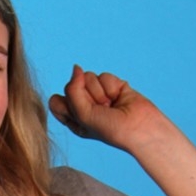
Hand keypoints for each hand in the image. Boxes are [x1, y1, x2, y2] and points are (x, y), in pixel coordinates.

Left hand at [48, 65, 163, 152]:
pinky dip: (111, 87)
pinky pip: (104, 76)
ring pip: (87, 77)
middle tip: (99, 110)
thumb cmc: (110, 128)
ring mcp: (98, 95)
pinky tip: (119, 98)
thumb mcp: (82, 114)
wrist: (139, 127)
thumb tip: (76, 67)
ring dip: (99, 92)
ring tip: (110, 105)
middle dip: (86, 97)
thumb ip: (72, 89)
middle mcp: (83, 106)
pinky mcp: (112, 86)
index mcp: (72, 119)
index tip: (78, 113)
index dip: (65, 102)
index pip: (56, 101)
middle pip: (71, 86)